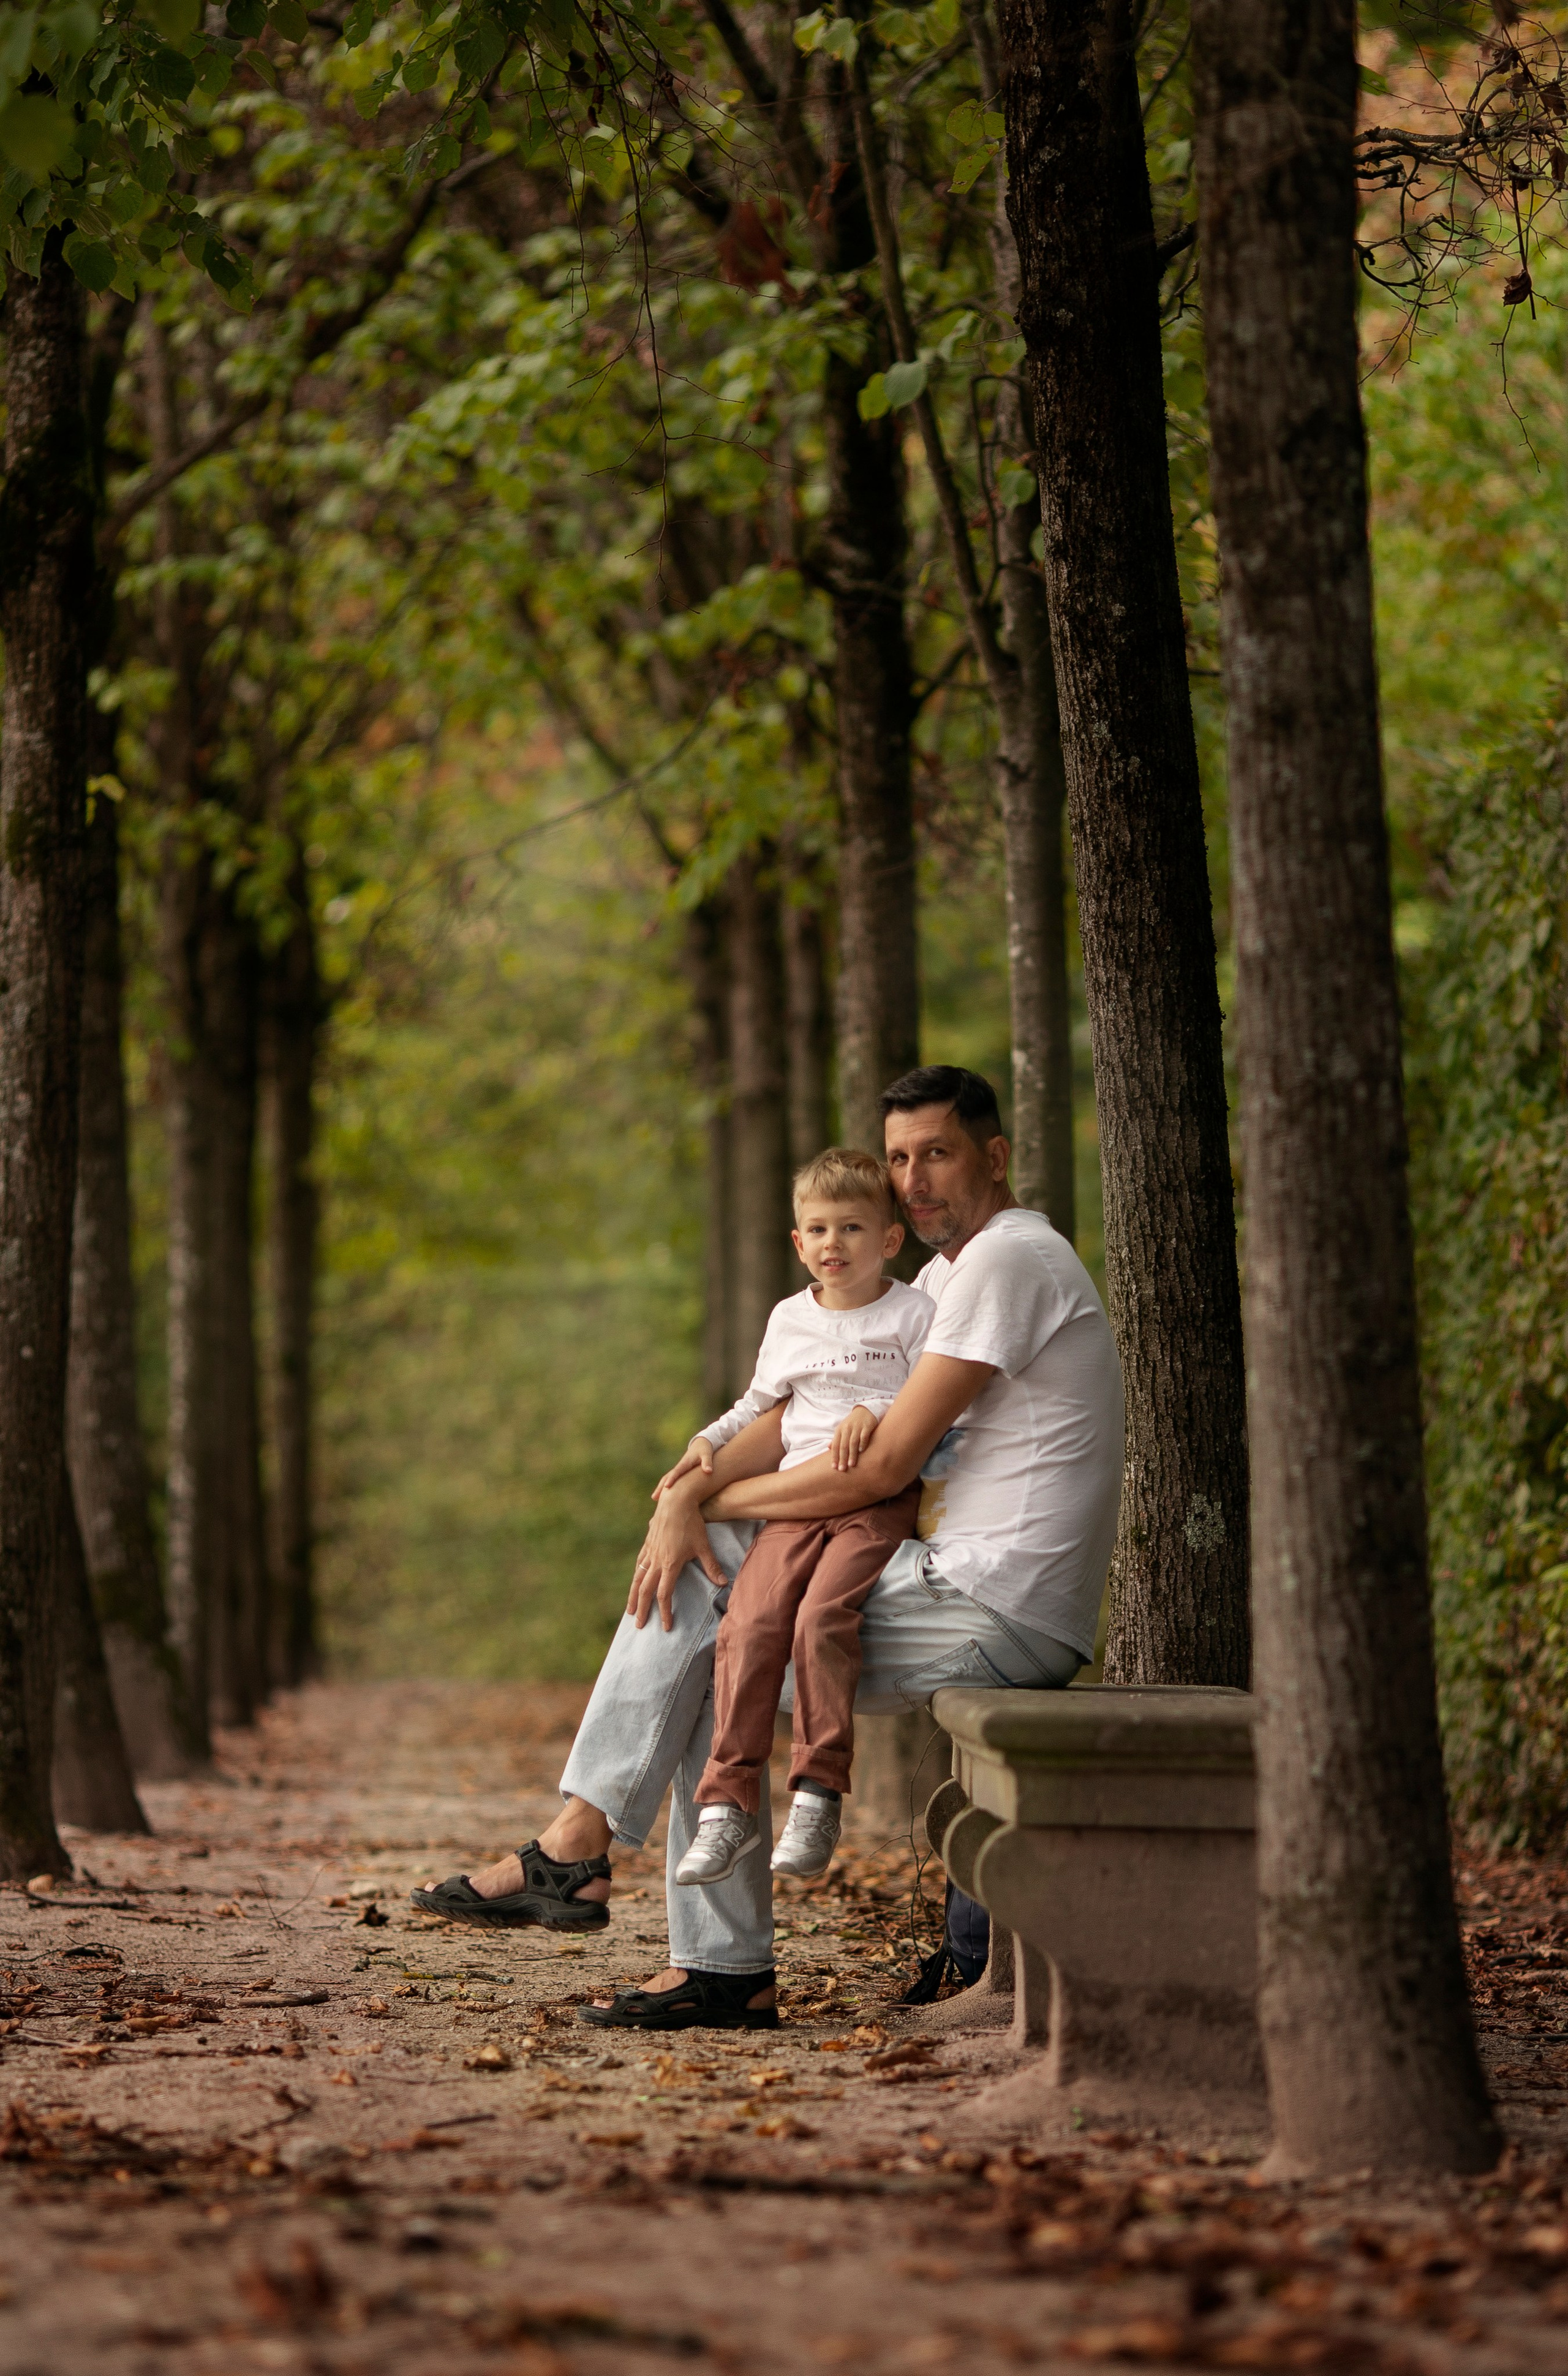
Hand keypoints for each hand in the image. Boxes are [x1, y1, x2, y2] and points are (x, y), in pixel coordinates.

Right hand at [628, 1476, 727, 1629]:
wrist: (676, 1500)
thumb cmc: (692, 1523)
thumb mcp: (704, 1546)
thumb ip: (712, 1566)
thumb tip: (723, 1584)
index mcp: (670, 1564)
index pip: (664, 1595)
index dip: (665, 1612)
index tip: (666, 1627)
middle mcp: (657, 1560)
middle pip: (645, 1590)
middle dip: (642, 1609)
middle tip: (638, 1626)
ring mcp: (650, 1551)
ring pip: (638, 1578)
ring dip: (633, 1595)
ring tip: (630, 1609)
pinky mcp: (648, 1542)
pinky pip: (640, 1562)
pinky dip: (637, 1574)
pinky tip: (636, 1579)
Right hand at [652, 1435, 714, 1499]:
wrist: (701, 1443)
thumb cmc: (704, 1449)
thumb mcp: (707, 1454)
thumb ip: (707, 1462)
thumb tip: (708, 1471)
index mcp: (685, 1463)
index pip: (677, 1472)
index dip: (672, 1479)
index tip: (667, 1486)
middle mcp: (680, 1467)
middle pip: (668, 1477)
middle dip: (661, 1486)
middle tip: (654, 1497)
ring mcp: (679, 1470)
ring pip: (667, 1478)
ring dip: (661, 1487)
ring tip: (654, 1498)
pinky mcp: (681, 1472)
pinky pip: (672, 1479)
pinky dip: (666, 1486)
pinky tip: (664, 1495)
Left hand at [830, 1405, 880, 1470]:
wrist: (865, 1410)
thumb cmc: (852, 1423)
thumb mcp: (843, 1429)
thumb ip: (836, 1439)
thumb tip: (828, 1448)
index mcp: (839, 1430)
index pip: (835, 1445)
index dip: (834, 1456)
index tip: (834, 1467)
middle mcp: (847, 1428)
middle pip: (843, 1445)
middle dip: (842, 1458)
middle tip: (842, 1469)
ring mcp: (857, 1427)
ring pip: (853, 1442)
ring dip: (852, 1454)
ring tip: (851, 1464)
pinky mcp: (867, 1426)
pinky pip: (864, 1436)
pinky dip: (862, 1444)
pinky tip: (861, 1451)